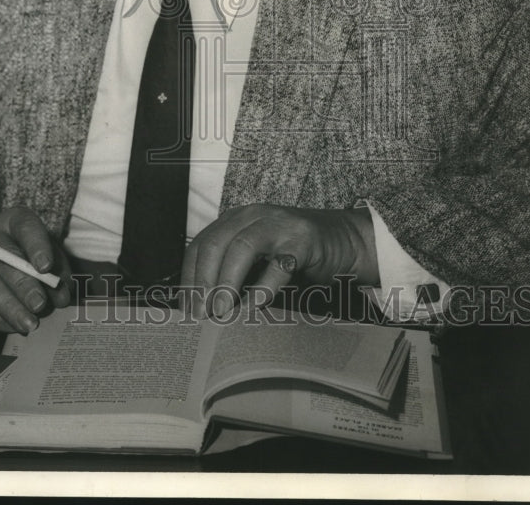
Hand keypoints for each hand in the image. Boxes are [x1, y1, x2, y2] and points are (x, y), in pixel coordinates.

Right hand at [0, 206, 72, 332]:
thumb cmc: (19, 255)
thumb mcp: (40, 252)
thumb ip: (55, 269)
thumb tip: (62, 295)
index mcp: (12, 221)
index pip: (25, 226)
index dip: (37, 246)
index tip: (46, 267)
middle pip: (5, 259)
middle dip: (24, 284)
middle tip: (40, 304)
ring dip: (10, 307)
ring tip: (30, 323)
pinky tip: (14, 326)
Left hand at [180, 204, 378, 316]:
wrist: (342, 240)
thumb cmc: (293, 253)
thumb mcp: (257, 256)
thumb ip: (233, 271)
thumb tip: (204, 306)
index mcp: (235, 219)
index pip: (201, 245)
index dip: (189, 276)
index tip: (187, 307)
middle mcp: (252, 216)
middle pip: (215, 244)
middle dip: (204, 281)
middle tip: (201, 314)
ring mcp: (278, 225)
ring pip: (241, 248)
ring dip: (227, 282)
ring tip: (221, 311)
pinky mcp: (302, 240)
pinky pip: (279, 264)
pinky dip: (264, 287)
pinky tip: (255, 306)